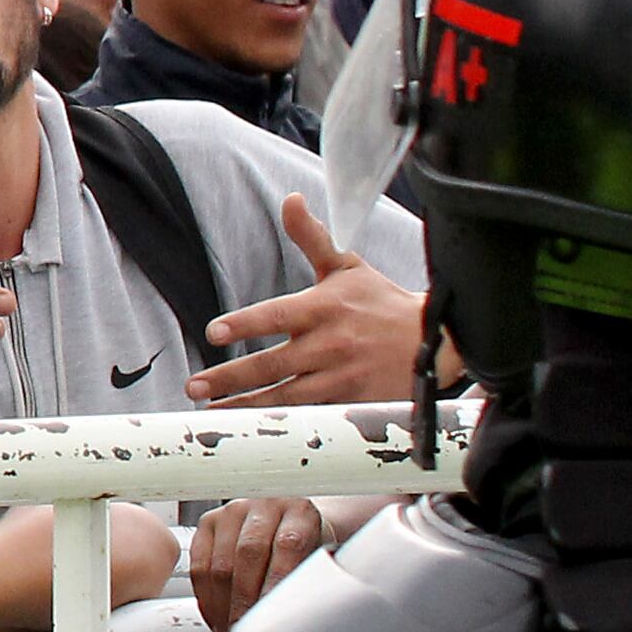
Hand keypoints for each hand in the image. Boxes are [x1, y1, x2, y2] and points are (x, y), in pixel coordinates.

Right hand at [181, 497, 328, 631]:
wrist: (293, 523)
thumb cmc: (311, 546)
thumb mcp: (321, 558)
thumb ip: (308, 583)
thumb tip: (290, 623)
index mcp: (299, 510)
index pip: (286, 546)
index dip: (275, 587)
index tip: (271, 622)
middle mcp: (263, 505)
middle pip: (247, 556)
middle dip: (244, 605)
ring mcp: (232, 512)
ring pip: (219, 566)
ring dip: (223, 608)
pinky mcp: (208, 523)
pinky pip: (199, 568)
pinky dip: (207, 599)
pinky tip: (218, 617)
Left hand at [189, 196, 425, 406]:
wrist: (435, 341)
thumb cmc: (382, 302)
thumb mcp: (347, 266)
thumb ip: (312, 237)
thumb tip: (291, 200)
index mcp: (323, 308)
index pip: (277, 315)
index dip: (245, 324)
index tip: (214, 332)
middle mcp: (330, 344)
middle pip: (273, 364)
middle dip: (231, 377)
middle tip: (195, 386)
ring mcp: (342, 377)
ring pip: (287, 397)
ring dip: (246, 407)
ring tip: (212, 412)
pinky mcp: (353, 403)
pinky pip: (312, 417)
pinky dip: (283, 425)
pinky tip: (255, 431)